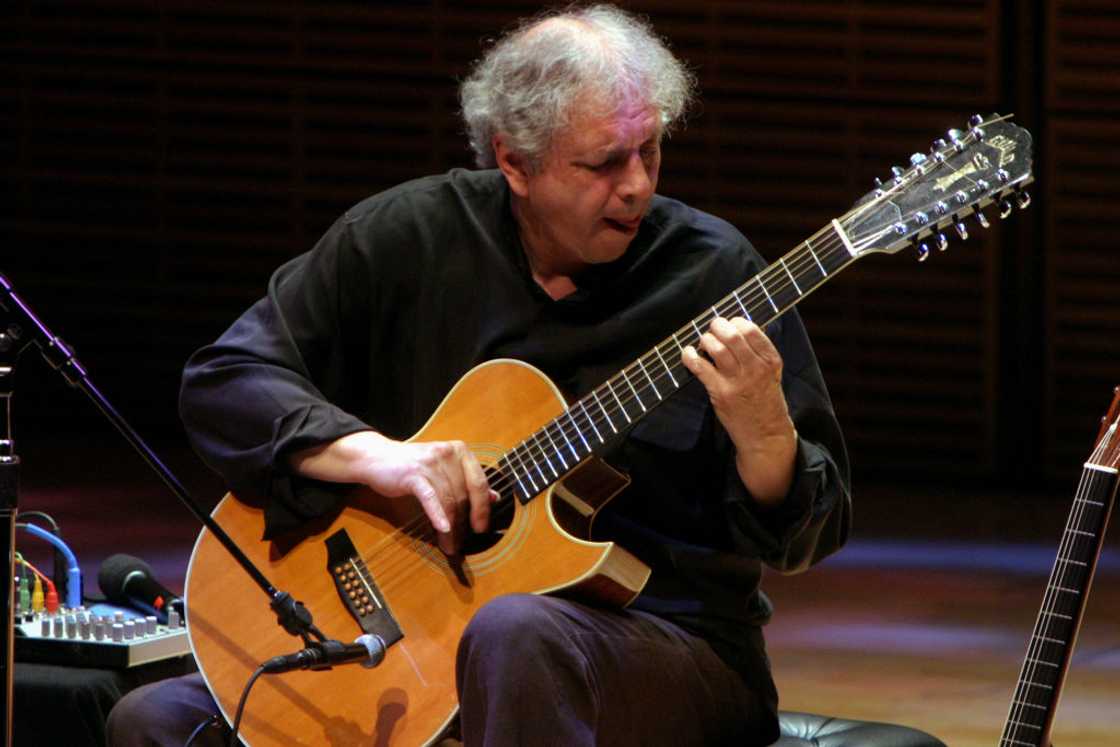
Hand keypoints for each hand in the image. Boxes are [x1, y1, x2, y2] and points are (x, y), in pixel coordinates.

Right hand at [290, 431, 495, 554]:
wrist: (377, 458)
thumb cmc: (414, 466)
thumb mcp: (444, 469)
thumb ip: (468, 481)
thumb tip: (494, 497)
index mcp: (460, 451)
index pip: (479, 482)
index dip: (483, 508)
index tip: (482, 527)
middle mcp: (448, 453)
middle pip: (463, 494)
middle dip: (464, 522)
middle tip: (463, 543)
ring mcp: (430, 462)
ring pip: (448, 500)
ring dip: (450, 528)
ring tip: (448, 545)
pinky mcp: (413, 473)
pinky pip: (430, 497)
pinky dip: (438, 515)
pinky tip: (443, 529)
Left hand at [680, 316, 796, 503]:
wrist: (765, 434)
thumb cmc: (766, 401)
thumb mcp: (772, 374)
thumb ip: (758, 353)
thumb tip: (737, 328)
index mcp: (770, 361)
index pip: (751, 330)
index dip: (735, 322)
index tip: (729, 324)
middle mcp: (756, 369)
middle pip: (732, 336)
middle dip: (718, 326)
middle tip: (713, 328)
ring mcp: (738, 382)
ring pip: (717, 349)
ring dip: (706, 340)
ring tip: (704, 343)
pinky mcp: (721, 393)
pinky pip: (700, 368)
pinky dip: (690, 357)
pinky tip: (687, 353)